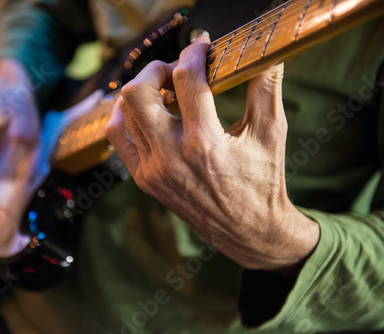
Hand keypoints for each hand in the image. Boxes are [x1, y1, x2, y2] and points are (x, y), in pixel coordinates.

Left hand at [105, 37, 319, 274]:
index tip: (202, 48)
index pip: (186, 80)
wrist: (248, 230)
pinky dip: (125, 117)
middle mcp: (172, 156)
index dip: (193, 53)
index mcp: (205, 143)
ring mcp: (153, 170)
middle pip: (138, 93)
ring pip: (123, 113)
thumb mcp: (271, 134)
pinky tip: (146, 112)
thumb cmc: (262, 182)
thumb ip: (266, 89)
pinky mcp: (144, 179)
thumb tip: (266, 55)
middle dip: (156, 70)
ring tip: (163, 92)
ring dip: (141, 92)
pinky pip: (118, 138)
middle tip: (176, 71)